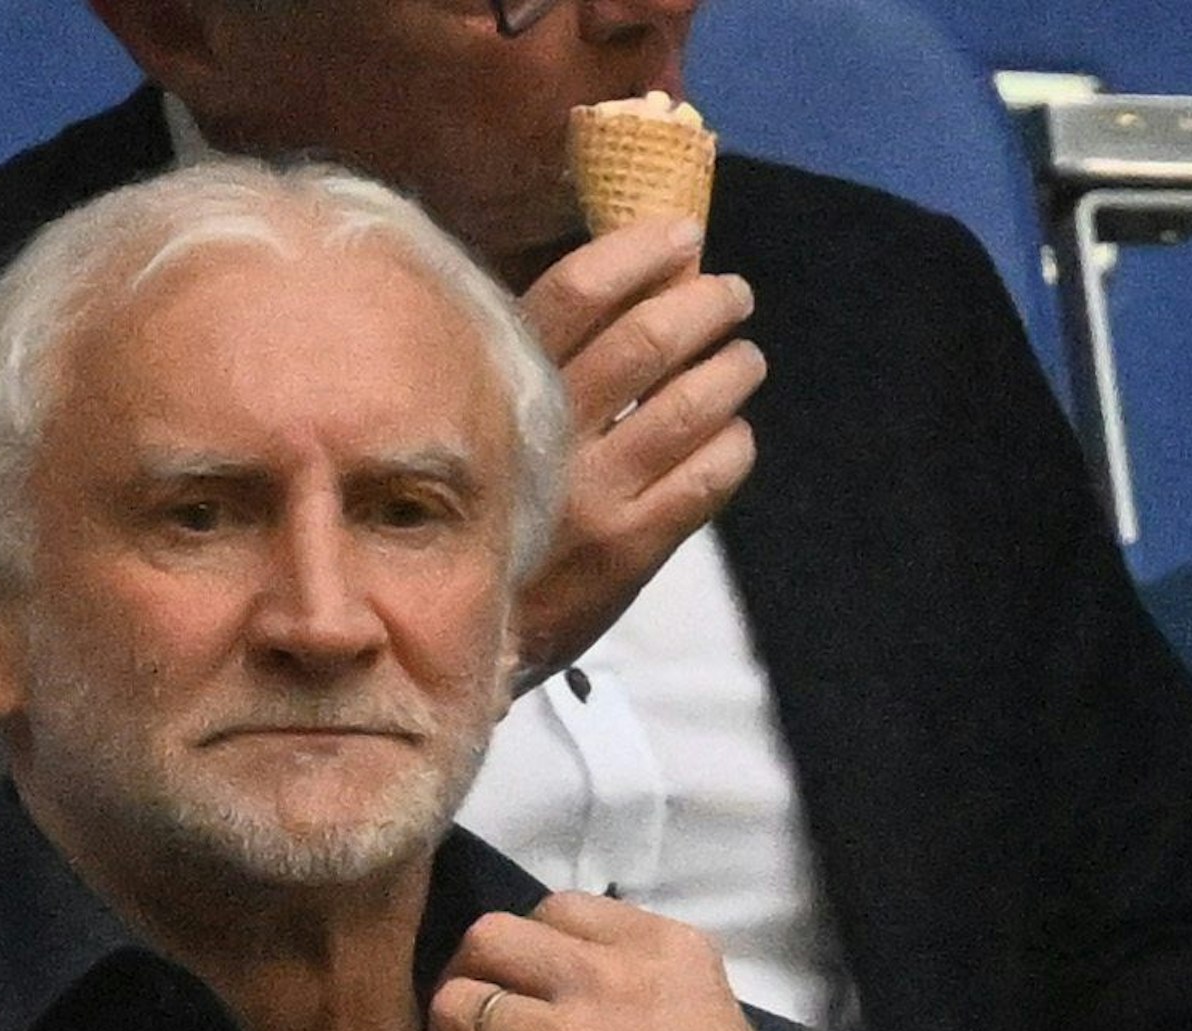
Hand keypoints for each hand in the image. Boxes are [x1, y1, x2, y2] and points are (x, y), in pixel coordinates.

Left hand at [407, 892, 842, 1030]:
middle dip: (474, 970)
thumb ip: (642, 977)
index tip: (534, 980)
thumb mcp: (710, 1010)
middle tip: (479, 1011)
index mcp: (660, 950)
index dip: (532, 944)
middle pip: (490, 936)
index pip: (556, 905)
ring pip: (455, 1001)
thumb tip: (570, 974)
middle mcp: (606, 983)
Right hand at [513, 217, 767, 686]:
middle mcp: (549, 437)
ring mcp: (595, 495)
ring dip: (733, 368)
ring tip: (745, 359)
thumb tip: (620, 288)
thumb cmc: (474, 510)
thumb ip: (527, 364)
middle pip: (647, 341)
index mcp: (502, 391)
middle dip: (706, 304)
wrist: (446, 632)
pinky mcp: (631, 550)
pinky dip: (733, 444)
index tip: (683, 237)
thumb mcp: (477, 424)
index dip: (639, 252)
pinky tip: (732, 436)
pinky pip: (706, 479)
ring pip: (690, 406)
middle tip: (732, 295)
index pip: (576, 294)